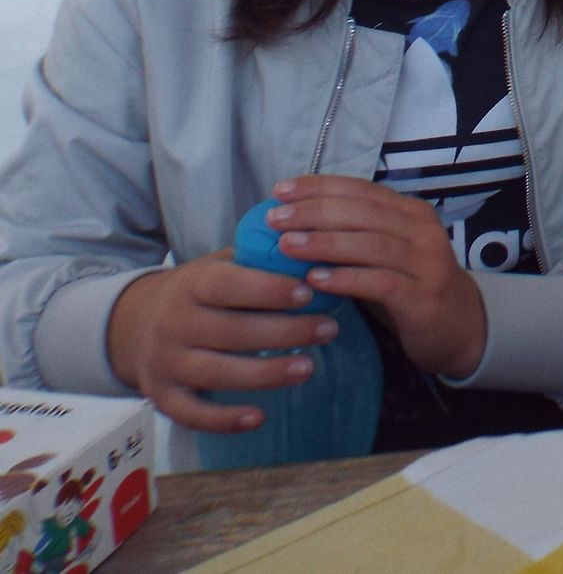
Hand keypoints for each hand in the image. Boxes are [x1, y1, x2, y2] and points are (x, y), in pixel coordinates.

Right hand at [106, 251, 335, 433]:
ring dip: (266, 374)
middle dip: (285, 332)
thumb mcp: (217, 266)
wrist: (130, 325)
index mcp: (191, 285)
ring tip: (308, 367)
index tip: (308, 293)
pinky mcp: (162, 396)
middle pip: (232, 332)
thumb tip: (311, 247)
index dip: (268, 290)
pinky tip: (259, 418)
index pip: (228, 286)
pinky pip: (191, 413)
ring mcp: (166, 362)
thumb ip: (256, 258)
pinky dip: (223, 420)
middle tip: (328, 329)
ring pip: (217, 373)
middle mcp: (174, 324)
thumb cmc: (196, 292)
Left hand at [268, 175, 487, 377]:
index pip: (361, 190)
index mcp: (411, 212)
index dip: (320, 187)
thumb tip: (292, 223)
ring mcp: (426, 262)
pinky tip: (316, 279)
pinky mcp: (423, 296)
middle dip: (315, 212)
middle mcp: (422, 230)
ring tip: (287, 245)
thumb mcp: (388, 252)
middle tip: (275, 219)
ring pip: (371, 244)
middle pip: (363, 213)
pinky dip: (346, 278)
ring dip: (325, 242)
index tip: (280, 191)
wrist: (459, 325)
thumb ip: (355, 235)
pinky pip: (381, 282)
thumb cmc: (410, 285)